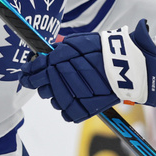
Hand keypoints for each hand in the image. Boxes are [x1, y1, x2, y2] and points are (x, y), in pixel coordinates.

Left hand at [20, 20, 155, 122]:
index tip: (27, 74)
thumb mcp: (78, 43)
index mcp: (59, 61)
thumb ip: (58, 50)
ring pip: (54, 101)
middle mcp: (62, 79)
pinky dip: (70, 106)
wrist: (128, 66)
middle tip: (55, 78)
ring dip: (58, 94)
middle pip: (43, 88)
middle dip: (45, 83)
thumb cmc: (104, 51)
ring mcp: (72, 97)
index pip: (35, 71)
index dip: (29, 73)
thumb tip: (41, 56)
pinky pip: (66, 112)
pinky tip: (79, 97)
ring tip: (72, 86)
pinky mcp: (82, 111)